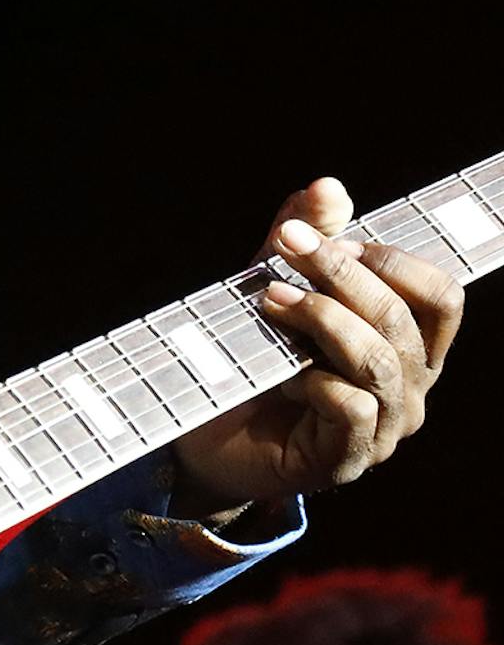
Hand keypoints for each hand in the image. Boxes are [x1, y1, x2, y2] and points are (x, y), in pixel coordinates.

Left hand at [174, 176, 463, 509]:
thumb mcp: (274, 283)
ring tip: (270, 299)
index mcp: (407, 346)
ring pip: (378, 360)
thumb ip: (304, 237)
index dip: (391, 259)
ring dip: (322, 318)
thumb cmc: (251, 359)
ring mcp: (381, 429)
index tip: (330, 238)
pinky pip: (351, 407)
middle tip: (286, 246)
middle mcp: (407, 388)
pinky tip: (280, 371)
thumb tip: (328, 184)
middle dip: (342, 274)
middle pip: (403, 319)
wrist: (203, 437)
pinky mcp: (343, 459)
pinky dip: (314, 379)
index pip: (440, 295)